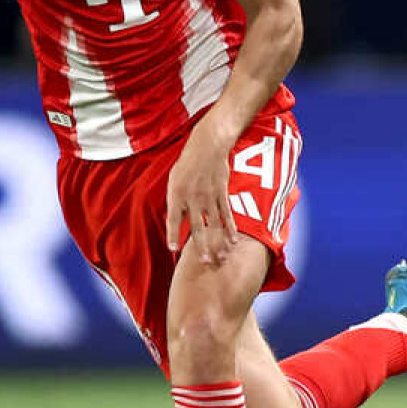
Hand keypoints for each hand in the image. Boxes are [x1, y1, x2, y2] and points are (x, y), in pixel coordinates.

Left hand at [165, 120, 237, 267]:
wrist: (207, 146)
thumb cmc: (187, 163)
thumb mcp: (174, 180)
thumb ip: (176, 201)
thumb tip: (179, 220)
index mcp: (177, 195)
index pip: (174, 219)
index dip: (173, 234)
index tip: (173, 249)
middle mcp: (193, 198)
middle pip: (198, 227)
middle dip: (202, 246)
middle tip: (206, 262)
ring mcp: (209, 196)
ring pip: (214, 224)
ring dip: (218, 242)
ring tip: (221, 257)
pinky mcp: (222, 193)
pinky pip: (227, 214)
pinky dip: (230, 228)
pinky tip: (233, 240)